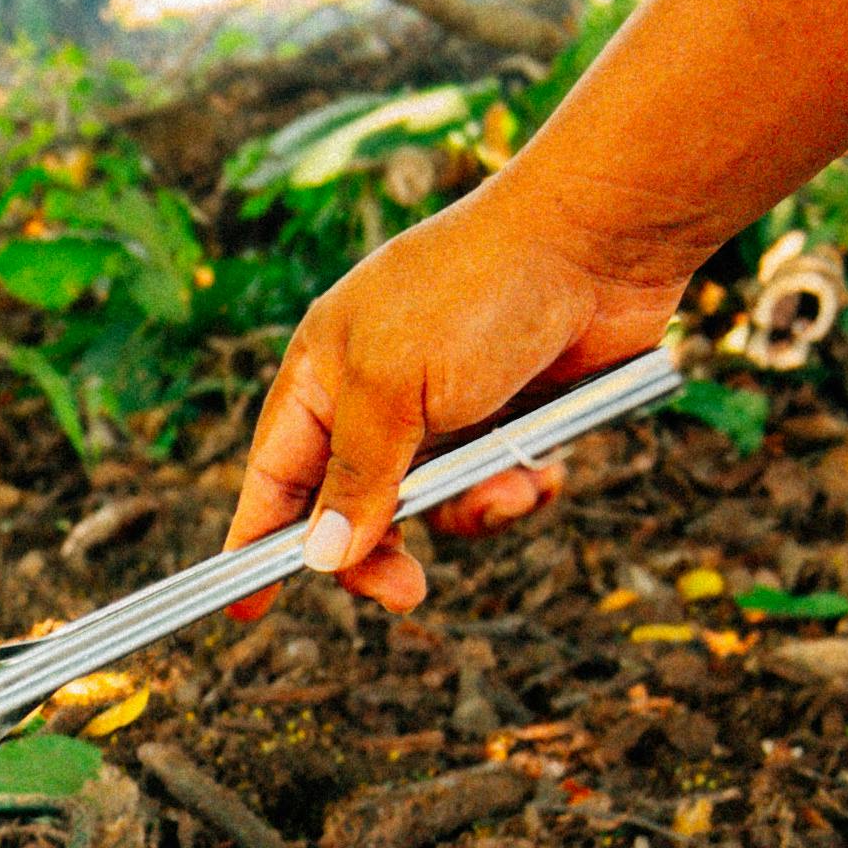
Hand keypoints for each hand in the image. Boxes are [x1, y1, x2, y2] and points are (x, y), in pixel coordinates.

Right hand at [225, 177, 690, 612]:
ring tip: (509, 490)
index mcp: (324, 372)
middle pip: (353, 508)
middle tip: (406, 590)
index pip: (274, 475)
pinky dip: (516, 489)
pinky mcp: (511, 414)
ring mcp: (447, 405)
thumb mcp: (393, 388)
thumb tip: (318, 557)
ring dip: (469, 513)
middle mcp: (378, 393)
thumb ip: (354, 477)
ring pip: (431, 505)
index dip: (258, 542)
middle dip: (380, 552)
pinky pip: (492, 485)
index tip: (245, 610)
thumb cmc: (477, 292)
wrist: (601, 237)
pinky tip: (544, 470)